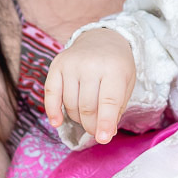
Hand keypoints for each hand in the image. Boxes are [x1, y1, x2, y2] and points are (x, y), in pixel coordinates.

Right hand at [43, 28, 135, 143]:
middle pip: (87, 106)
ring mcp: (71, 63)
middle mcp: (91, 64)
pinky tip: (57, 122)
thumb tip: (103, 133)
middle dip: (91, 125)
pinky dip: (52, 110)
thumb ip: (117, 107)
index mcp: (114, 68)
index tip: (103, 139)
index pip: (108, 100)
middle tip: (95, 131)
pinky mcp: (56, 64)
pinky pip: (50, 92)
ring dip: (77, 118)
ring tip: (86, 118)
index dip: (105, 122)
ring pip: (70, 103)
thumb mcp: (127, 83)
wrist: (102, 38)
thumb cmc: (117, 65)